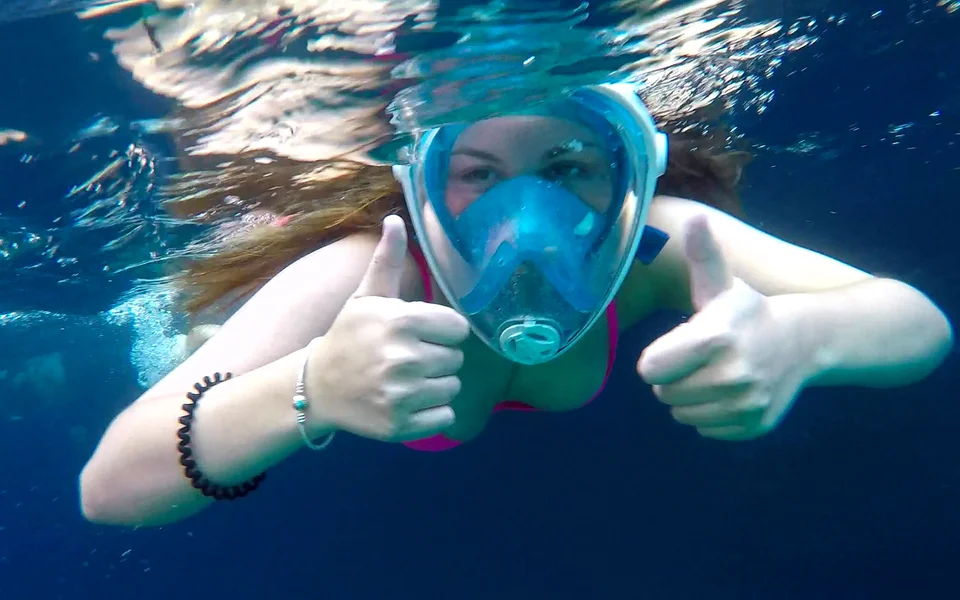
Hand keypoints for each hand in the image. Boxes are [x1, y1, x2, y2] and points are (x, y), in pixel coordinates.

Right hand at [307, 215, 470, 441]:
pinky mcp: (400, 425)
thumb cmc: (350, 336)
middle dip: (437, 358)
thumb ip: (388, 260)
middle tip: (409, 358)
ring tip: (407, 380)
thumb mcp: (367, 296)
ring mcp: (401, 395)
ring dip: (435, 385)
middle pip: (456, 359)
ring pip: (452, 388)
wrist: (318, 386)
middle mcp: (403, 358)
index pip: (458, 328)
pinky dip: (431, 412)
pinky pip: (444, 417)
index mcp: (401, 321)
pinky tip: (407, 401)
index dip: (442, 331)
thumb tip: (396, 219)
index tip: (421, 334)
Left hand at [638, 215, 810, 440]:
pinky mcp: (754, 426)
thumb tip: (695, 218)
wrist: (806, 342)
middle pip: (663, 394)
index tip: (679, 343)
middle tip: (699, 358)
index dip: (657, 357)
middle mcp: (733, 375)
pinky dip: (712, 415)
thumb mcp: (722, 282)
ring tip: (714, 373)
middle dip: (673, 377)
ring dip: (690, 397)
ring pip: (682, 414)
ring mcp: (746, 404)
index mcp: (716, 337)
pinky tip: (730, 391)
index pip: (650, 369)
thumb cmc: (748, 310)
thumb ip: (702, 254)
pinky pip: (706, 430)